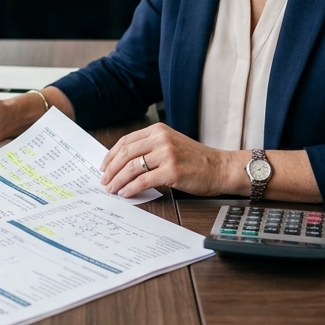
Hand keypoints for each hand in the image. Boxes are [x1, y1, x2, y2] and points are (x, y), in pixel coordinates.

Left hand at [99, 123, 247, 197]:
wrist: (220, 167)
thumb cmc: (196, 159)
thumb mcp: (171, 144)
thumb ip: (150, 148)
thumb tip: (124, 163)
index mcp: (158, 130)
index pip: (126, 141)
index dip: (111, 155)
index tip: (104, 167)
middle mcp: (161, 139)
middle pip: (125, 154)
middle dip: (111, 169)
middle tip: (104, 181)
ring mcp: (167, 154)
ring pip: (132, 168)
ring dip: (118, 180)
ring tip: (112, 189)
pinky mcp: (172, 171)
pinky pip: (144, 181)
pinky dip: (131, 188)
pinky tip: (126, 193)